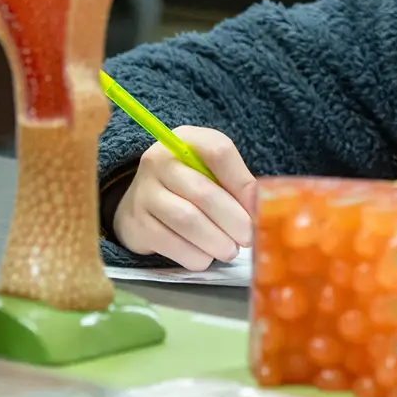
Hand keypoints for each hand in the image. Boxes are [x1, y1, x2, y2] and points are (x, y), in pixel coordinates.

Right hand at [112, 127, 257, 270]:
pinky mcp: (136, 223)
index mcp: (185, 139)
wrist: (142, 205)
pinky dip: (195, 256)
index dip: (243, 183)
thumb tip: (259, 212)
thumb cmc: (189, 187)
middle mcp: (159, 160)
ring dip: (216, 241)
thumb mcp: (211, 172)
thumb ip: (236, 184)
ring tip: (229, 251)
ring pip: (187, 220)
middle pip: (204, 192)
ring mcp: (144, 192)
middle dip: (233, 221)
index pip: (219, 151)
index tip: (255, 209)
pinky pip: (172, 244)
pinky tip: (205, 256)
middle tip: (247, 239)